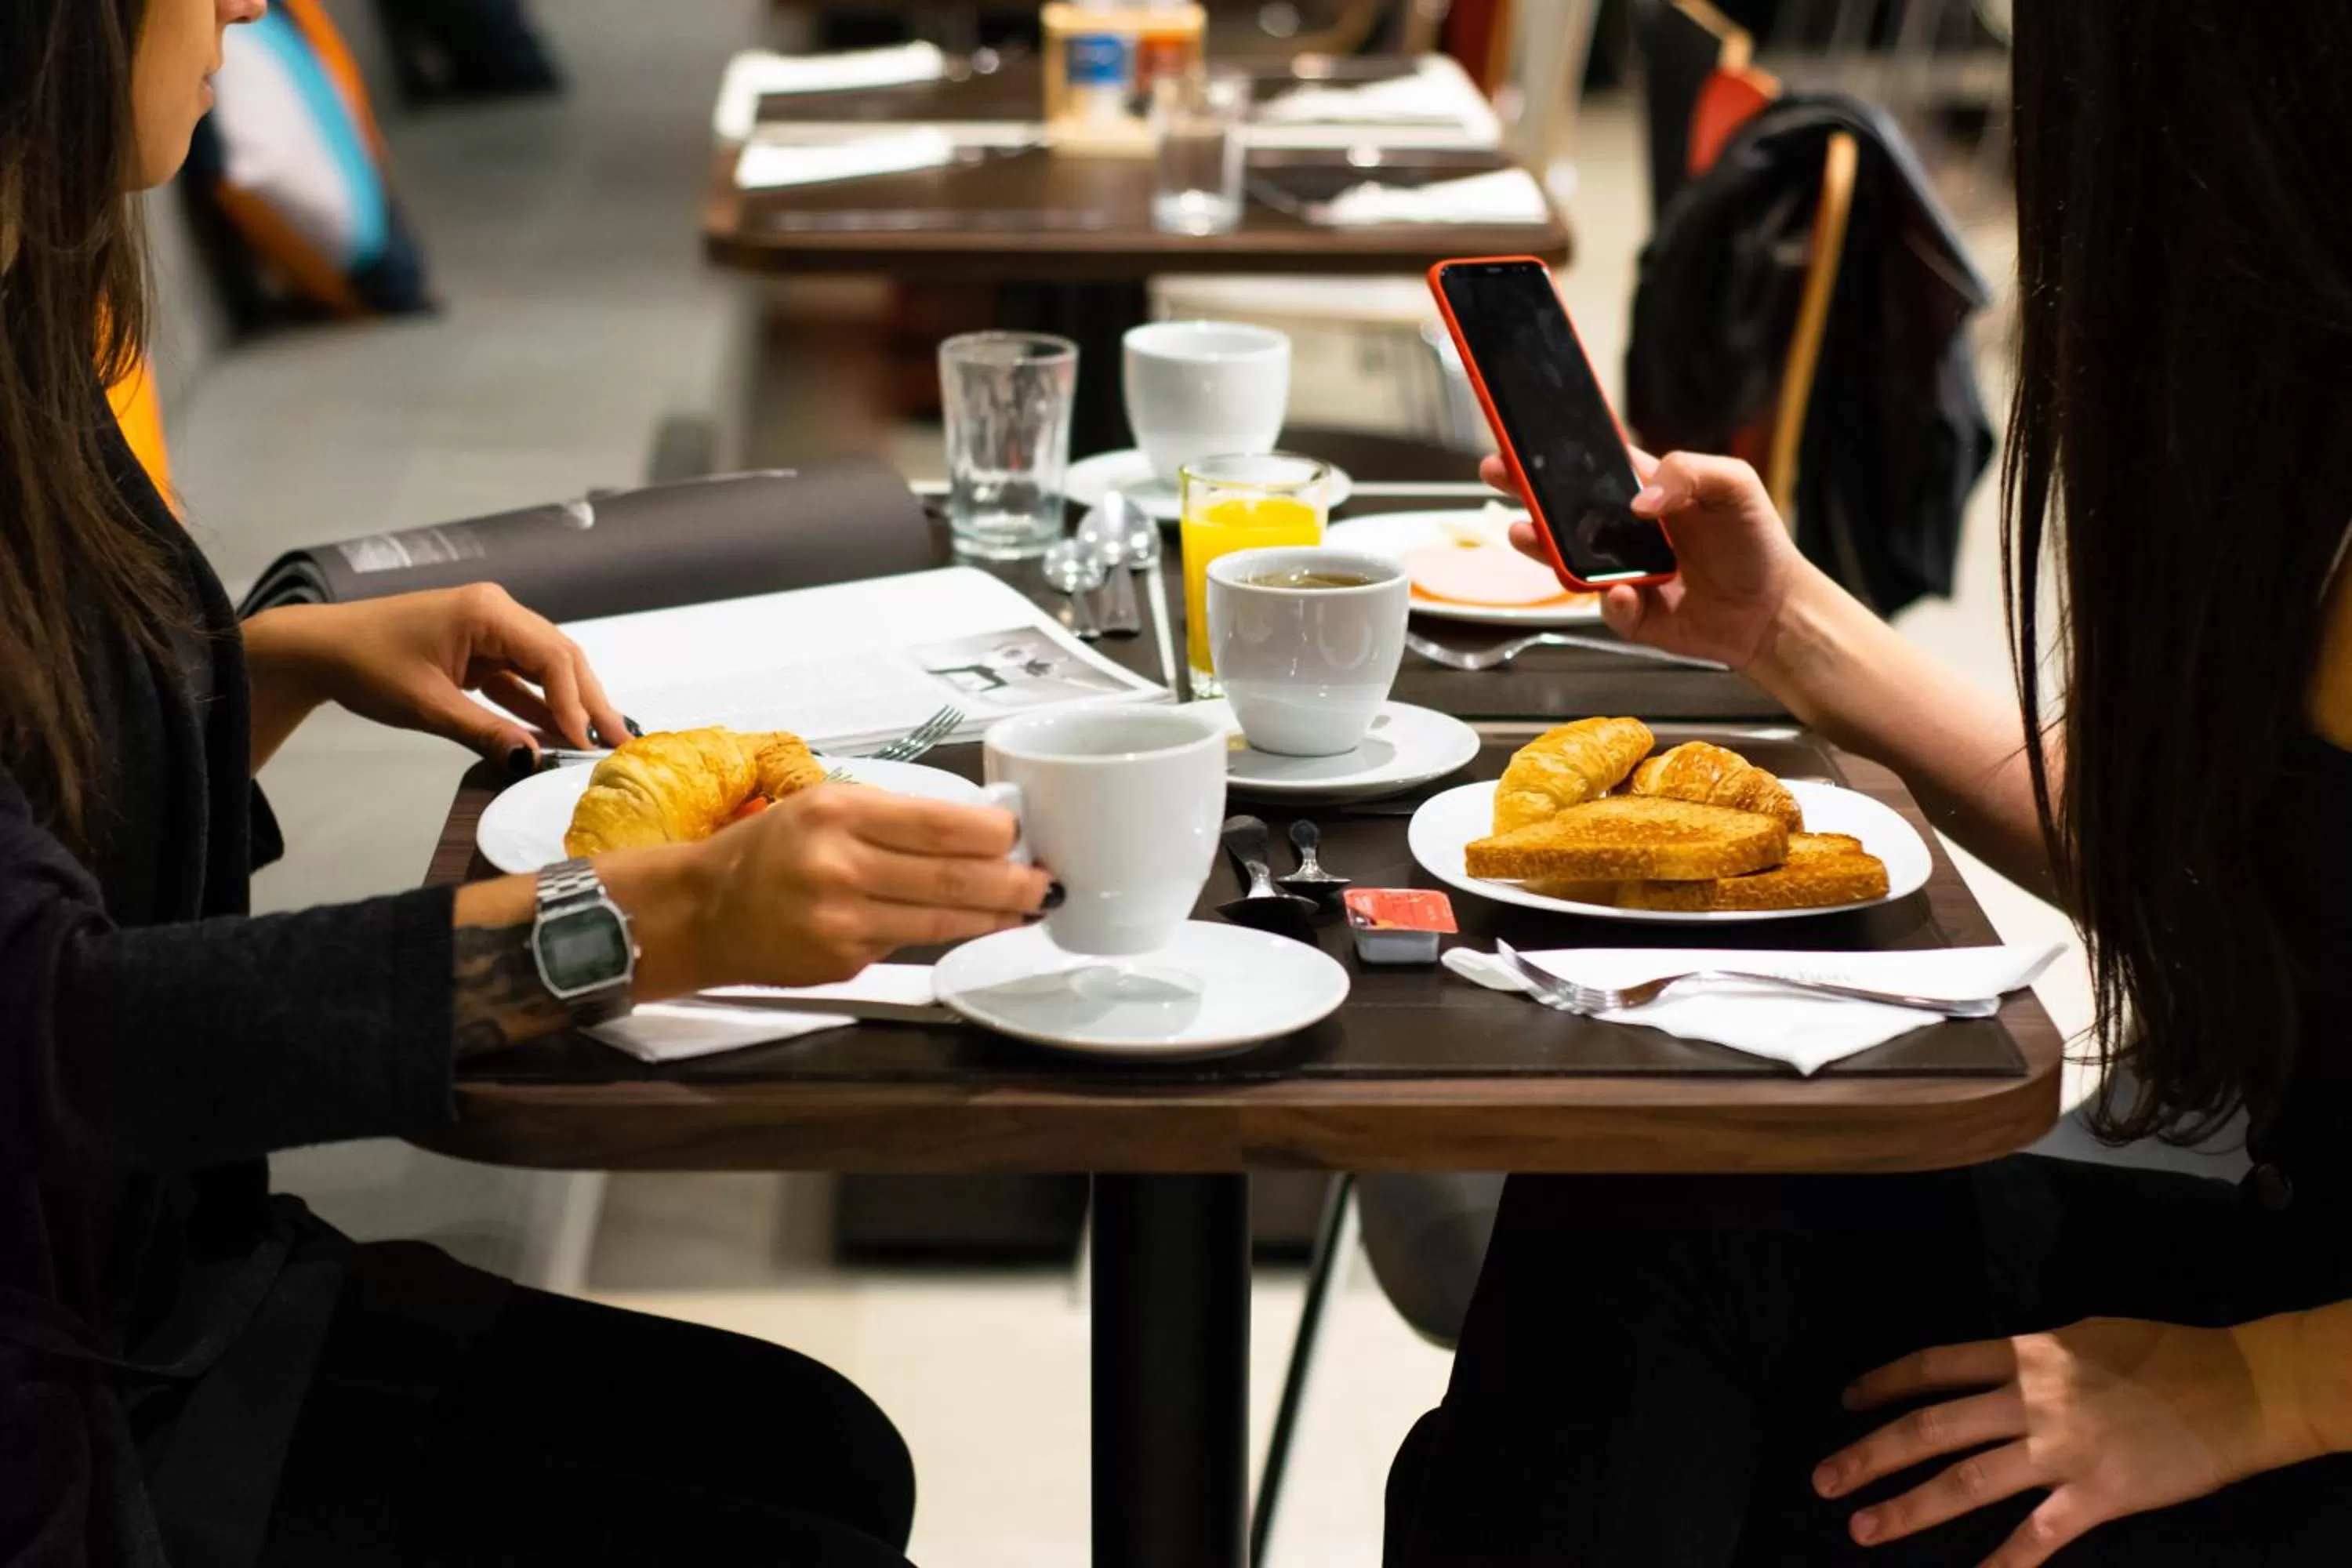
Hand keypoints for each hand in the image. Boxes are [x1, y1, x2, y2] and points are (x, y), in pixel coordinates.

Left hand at [248, 585, 629, 763]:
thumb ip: (485, 732)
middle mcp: (497, 613)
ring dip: (567, 705)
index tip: (588, 741)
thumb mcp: (427, 705)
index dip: (575, 701)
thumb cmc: (365, 664)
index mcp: (487, 612)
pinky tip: (556, 734)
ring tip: (597, 742)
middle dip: (588, 701)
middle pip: (560, 657)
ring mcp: (489, 631)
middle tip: (617, 741)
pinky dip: (537, 706)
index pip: (551, 656)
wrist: (320, 649)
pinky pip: (520, 678)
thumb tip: (531, 759)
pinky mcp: (479, 650)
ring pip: (545, 669)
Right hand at [687, 785, 1051, 988]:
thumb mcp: (823, 806)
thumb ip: (893, 818)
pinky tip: (968, 927)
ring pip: (940, 922)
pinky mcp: (843, 961)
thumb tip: (974, 832)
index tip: (1020, 836)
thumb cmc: (768, 852)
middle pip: (950, 878)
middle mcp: (838, 865)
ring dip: (993, 916)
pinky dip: (945, 935)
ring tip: (1026, 907)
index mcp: (837, 812)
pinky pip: (909, 946)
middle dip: (1011, 883)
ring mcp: (841, 920)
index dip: (992, 835)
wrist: (704, 911)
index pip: (937, 824)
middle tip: (1045, 882)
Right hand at [1484, 448, 1811, 673]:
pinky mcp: (1629, 615)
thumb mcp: (1735, 484)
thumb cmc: (1755, 542)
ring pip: (1567, 560)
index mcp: (1645, 491)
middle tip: (1496, 472)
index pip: (1592, 464)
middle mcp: (1625, 532)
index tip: (1524, 436)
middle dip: (1525, 490)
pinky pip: (1605, 607)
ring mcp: (1622, 573)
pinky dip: (1613, 601)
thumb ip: (1687, 473)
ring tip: (1523, 533)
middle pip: (1563, 509)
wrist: (1773, 609)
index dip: (1557, 451)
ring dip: (1542, 547)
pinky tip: (1626, 594)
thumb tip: (1638, 501)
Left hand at [1814, 1315, 2330, 1565]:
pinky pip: (2038, 1536)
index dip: (1883, 1383)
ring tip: (1863, 1528)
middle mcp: (2029, 1401)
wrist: (2238, 1387)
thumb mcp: (2082, 1335)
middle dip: (1870, 1455)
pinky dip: (2003, 1564)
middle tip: (1824, 1480)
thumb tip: (1994, 1369)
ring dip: (1909, 1508)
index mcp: (2025, 1354)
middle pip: (1930, 1427)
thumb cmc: (2164, 1353)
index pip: (1934, 1366)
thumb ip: (2032, 1356)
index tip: (1846, 1401)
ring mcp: (2060, 1451)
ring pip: (1966, 1482)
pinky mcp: (2098, 1496)